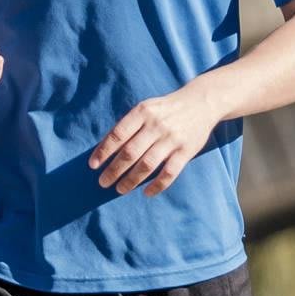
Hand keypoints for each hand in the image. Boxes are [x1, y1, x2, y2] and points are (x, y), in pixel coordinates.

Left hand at [90, 81, 223, 195]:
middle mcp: (156, 125)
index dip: (103, 151)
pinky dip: (157, 185)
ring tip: (120, 189)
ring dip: (131, 180)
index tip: (93, 165)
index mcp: (143, 112)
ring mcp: (172, 139)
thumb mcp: (146, 108)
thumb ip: (128, 125)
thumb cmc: (165, 109)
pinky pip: (169, 173)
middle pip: (130, 152)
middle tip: (103, 182)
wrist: (201, 102)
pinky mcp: (186, 151)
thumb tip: (105, 149)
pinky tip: (146, 193)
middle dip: (113, 170)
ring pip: (147, 165)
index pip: (118, 134)